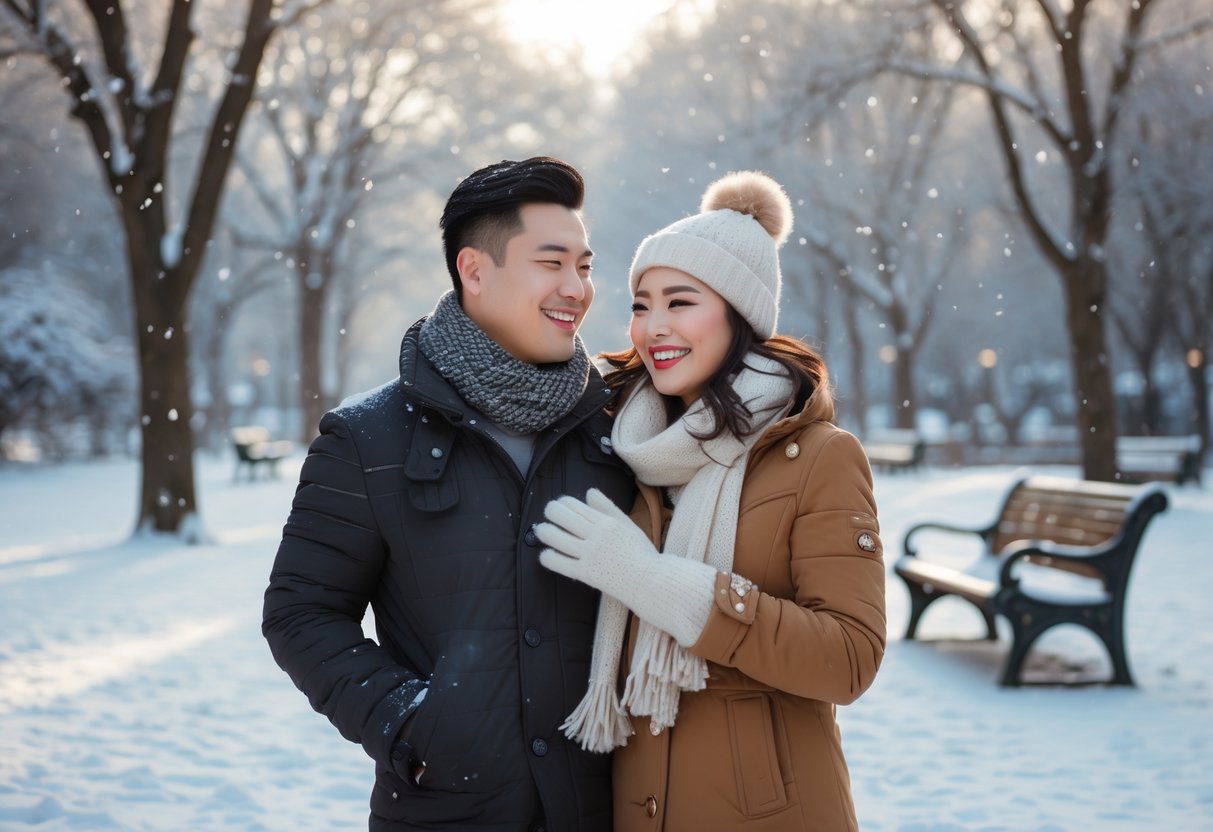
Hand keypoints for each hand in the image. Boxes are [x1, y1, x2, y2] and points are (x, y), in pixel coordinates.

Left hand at [536, 489, 715, 646]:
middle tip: (548, 516)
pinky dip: (547, 557)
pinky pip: (558, 562)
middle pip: (560, 516)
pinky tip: (546, 555)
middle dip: (550, 512)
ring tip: (542, 531)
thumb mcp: (627, 525)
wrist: (648, 580)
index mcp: (606, 522)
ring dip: (543, 531)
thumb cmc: (641, 552)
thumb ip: (608, 508)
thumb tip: (589, 492)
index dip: (561, 503)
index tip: (559, 506)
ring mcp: (588, 554)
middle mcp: (595, 535)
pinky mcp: (584, 573)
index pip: (574, 505)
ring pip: (554, 537)